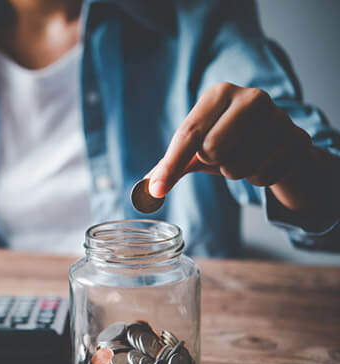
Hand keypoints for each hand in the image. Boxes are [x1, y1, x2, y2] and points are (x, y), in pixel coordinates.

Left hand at [148, 82, 311, 198]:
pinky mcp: (298, 139)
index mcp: (219, 93)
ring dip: (235, 173)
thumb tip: (147, 189)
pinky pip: (263, 177)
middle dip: (212, 163)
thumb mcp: (196, 149)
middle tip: (221, 155)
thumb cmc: (228, 141)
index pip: (188, 134)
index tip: (157, 189)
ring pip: (238, 168)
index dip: (170, 165)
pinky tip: (263, 162)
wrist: (275, 142)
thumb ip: (170, 166)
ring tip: (243, 157)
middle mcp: (251, 97)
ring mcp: (279, 117)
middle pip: (212, 150)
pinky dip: (257, 178)